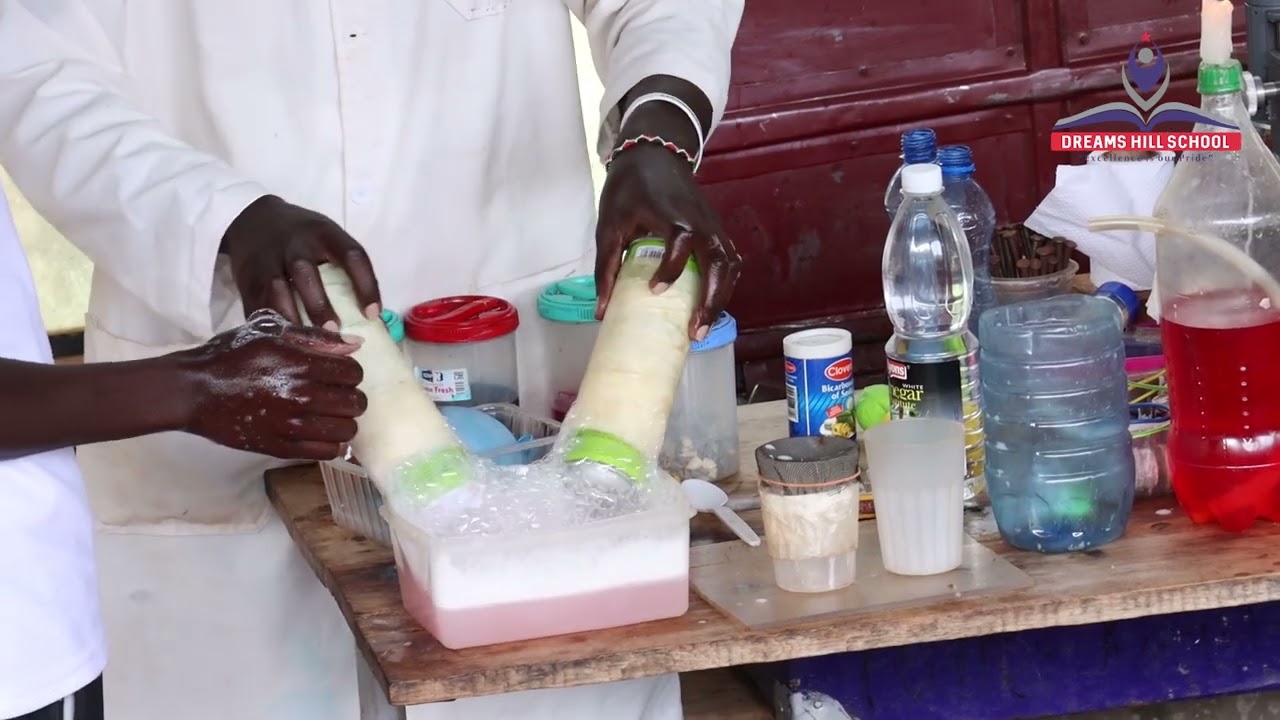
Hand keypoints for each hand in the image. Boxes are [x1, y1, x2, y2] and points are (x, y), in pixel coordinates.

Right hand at [178, 310, 367, 459]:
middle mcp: (301, 395)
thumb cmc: (230, 355)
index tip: (339, 374)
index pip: (353, 373)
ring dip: (344, 422)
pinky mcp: (280, 448)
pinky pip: (325, 452)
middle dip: (351, 397)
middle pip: (355, 403)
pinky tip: (322, 434)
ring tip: (330, 415)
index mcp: (300, 364)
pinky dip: (332, 444)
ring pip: (346, 430)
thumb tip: (354, 346)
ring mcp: (291, 425)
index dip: (351, 372)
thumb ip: (314, 338)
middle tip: (336, 395)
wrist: (193, 390)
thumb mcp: (270, 332)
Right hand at [221, 195, 381, 328]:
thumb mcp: (327, 239)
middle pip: (306, 273)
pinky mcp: (247, 277)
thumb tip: (373, 321)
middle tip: (334, 330)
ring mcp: (267, 260)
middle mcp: (295, 244)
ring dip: (291, 319)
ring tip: (305, 344)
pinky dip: (268, 326)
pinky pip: (255, 304)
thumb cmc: (304, 239)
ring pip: (276, 290)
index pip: (351, 255)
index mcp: (324, 233)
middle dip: (319, 305)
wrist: (255, 220)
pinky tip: (280, 344)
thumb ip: (346, 270)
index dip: (365, 285)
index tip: (373, 314)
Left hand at [595, 143, 741, 339]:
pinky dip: (723, 286)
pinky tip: (708, 308)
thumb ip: (606, 267)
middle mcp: (701, 222)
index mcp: (674, 215)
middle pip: (719, 262)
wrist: (654, 156)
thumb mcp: (610, 225)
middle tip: (694, 331)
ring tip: (701, 327)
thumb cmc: (629, 190)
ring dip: (720, 298)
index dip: (672, 267)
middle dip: (711, 299)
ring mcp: (714, 227)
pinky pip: (728, 262)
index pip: (681, 241)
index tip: (656, 290)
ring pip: (729, 266)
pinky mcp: (717, 232)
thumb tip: (601, 312)